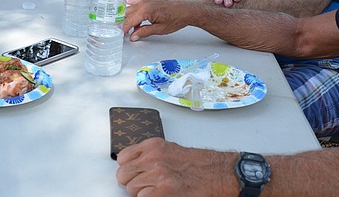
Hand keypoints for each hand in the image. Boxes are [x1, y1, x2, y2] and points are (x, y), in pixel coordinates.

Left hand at [116, 138, 235, 196]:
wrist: (216, 174)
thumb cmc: (197, 165)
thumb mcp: (168, 151)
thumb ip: (149, 156)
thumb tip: (133, 166)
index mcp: (153, 146)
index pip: (122, 158)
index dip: (128, 169)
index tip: (133, 173)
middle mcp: (152, 158)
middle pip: (123, 175)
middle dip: (133, 181)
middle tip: (147, 184)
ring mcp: (157, 175)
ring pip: (131, 190)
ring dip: (142, 193)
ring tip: (159, 189)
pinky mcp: (162, 192)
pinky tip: (162, 194)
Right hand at [123, 0, 189, 40]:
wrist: (193, 6)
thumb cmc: (180, 16)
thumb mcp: (161, 28)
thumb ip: (144, 32)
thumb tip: (134, 36)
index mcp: (146, 10)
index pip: (128, 20)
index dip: (124, 27)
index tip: (123, 30)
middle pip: (127, 7)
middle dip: (123, 16)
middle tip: (123, 22)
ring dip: (126, 1)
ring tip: (124, 8)